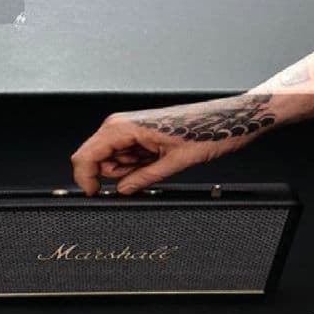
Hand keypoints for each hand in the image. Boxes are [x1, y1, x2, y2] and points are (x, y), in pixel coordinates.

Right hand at [70, 95, 276, 194]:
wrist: (227, 119)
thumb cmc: (206, 131)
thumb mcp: (174, 164)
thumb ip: (142, 180)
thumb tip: (121, 192)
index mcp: (123, 126)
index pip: (85, 155)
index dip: (86, 179)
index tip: (95, 195)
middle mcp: (123, 124)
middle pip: (96, 159)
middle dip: (114, 174)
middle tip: (142, 175)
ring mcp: (131, 128)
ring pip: (112, 160)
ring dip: (129, 170)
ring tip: (156, 164)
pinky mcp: (140, 133)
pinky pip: (127, 156)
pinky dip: (138, 165)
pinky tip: (157, 160)